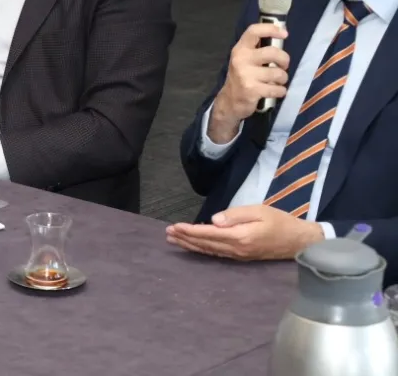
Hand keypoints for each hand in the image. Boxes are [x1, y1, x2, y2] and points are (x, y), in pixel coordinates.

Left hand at [165, 205, 324, 260]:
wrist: (300, 241)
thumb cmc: (280, 222)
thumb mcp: (259, 211)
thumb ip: (235, 215)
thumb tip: (214, 220)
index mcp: (240, 237)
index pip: (209, 234)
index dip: (190, 230)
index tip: (174, 227)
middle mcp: (237, 249)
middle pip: (205, 244)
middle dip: (185, 238)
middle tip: (167, 233)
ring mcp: (239, 255)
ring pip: (209, 251)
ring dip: (190, 245)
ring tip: (174, 240)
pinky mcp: (241, 257)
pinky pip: (217, 254)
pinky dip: (202, 250)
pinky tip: (193, 246)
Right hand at [209, 23, 290, 143]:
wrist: (229, 101)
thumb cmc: (243, 77)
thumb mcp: (245, 60)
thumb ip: (258, 50)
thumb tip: (281, 38)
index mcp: (240, 49)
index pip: (254, 31)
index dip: (271, 29)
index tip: (284, 33)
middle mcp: (241, 59)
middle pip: (273, 52)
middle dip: (284, 60)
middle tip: (283, 66)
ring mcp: (245, 75)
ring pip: (278, 73)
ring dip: (282, 79)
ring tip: (276, 82)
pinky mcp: (252, 90)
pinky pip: (277, 89)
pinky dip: (280, 91)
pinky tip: (274, 92)